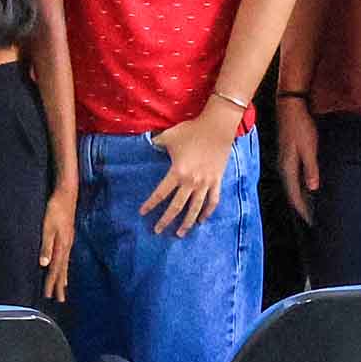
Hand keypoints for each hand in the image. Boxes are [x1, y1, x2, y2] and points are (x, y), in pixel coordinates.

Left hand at [39, 184, 75, 300]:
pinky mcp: (67, 237)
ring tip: (63, 288)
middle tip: (59, 299)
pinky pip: (66, 257)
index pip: (55, 269)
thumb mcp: (47, 226)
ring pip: (65, 264)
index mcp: (61, 245)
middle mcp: (66, 246)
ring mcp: (68, 242)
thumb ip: (46, 245)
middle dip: (59, 285)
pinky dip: (64, 266)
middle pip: (62, 270)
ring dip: (63, 277)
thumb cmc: (55, 208)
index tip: (49, 295)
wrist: (67, 194)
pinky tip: (63, 267)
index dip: (51, 283)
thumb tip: (44, 264)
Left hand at [143, 104, 243, 235]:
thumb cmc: (191, 130)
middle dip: (166, 220)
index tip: (143, 213)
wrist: (217, 127)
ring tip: (180, 234)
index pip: (160, 194)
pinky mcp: (217, 181)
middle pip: (176, 207)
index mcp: (177, 172)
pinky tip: (202, 220)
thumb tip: (147, 144)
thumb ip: (155, 142)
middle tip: (158, 230)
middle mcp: (191, 182)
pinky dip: (207, 212)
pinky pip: (213, 201)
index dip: (150, 204)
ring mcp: (206, 183)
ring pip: (195, 209)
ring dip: (187, 223)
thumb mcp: (168, 136)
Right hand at [273, 100, 320, 218]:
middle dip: (302, 206)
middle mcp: (284, 166)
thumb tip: (313, 188)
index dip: (303, 209)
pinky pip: (295, 175)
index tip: (311, 221)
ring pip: (294, 184)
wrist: (291, 106)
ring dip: (303, 195)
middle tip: (314, 218)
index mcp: (288, 167)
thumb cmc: (301, 126)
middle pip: (293, 192)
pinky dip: (302, 184)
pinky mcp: (289, 154)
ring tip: (313, 206)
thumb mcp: (309, 148)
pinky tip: (310, 185)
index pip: (295, 195)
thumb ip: (311, 168)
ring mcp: (285, 160)